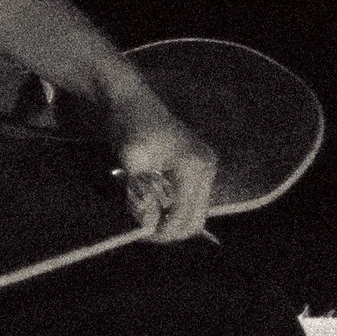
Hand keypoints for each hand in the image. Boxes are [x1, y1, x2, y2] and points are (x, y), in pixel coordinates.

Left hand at [108, 78, 217, 242]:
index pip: (183, 216)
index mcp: (193, 168)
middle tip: (144, 230)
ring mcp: (206, 168)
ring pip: (196, 212)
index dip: (163, 232)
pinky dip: (175, 207)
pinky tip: (155, 202)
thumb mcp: (131, 163)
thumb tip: (148, 226)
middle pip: (196, 219)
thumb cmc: (129, 127)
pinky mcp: (200, 168)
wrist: (130, 100)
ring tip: (147, 215)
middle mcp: (207, 170)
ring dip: (172, 219)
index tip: (140, 234)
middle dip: (170, 230)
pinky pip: (192, 199)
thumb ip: (141, 196)